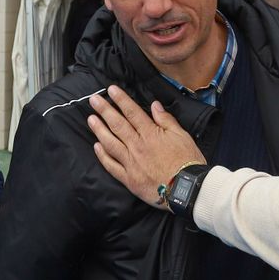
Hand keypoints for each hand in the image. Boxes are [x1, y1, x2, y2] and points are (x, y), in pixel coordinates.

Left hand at [87, 86, 206, 210]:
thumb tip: (154, 106)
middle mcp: (137, 146)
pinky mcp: (129, 179)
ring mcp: (131, 163)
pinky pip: (111, 166)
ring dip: (99, 130)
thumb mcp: (182, 136)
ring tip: (91, 119)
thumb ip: (166, 120)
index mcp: (151, 134)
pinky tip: (96, 146)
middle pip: (117, 125)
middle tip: (93, 100)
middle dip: (104, 110)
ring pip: (111, 143)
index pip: (132, 113)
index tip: (111, 90)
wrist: (186, 189)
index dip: (121, 100)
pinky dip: (102, 156)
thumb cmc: (187, 162)